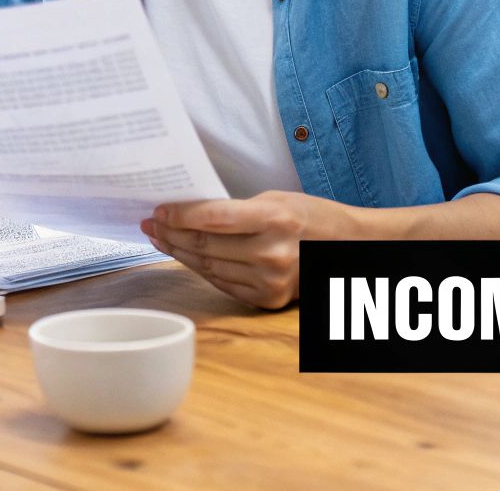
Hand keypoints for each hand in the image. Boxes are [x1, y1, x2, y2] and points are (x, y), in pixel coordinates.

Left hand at [140, 190, 352, 308]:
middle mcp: (271, 253)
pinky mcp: (268, 299)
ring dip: (180, 253)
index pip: (212, 218)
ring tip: (162, 239)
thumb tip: (188, 213)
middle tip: (150, 224)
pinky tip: (187, 257)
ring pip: (209, 267)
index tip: (158, 210)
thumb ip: (236, 209)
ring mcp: (270, 281)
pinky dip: (202, 270)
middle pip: (205, 245)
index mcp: (275, 219)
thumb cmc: (311, 217)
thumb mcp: (276, 200)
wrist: (349, 249)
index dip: (179, 216)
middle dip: (171, 234)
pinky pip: (223, 284)